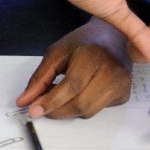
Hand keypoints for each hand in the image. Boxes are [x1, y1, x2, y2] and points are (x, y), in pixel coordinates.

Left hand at [16, 20, 133, 118]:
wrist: (114, 37)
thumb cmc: (84, 43)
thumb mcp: (57, 53)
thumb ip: (39, 78)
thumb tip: (24, 101)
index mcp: (93, 56)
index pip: (71, 86)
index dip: (51, 101)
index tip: (33, 110)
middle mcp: (111, 71)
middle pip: (80, 104)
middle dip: (57, 111)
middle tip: (41, 108)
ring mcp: (121, 85)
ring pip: (88, 112)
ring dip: (68, 110)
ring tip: (60, 96)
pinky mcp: (125, 95)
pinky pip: (97, 111)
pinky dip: (82, 108)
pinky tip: (79, 94)